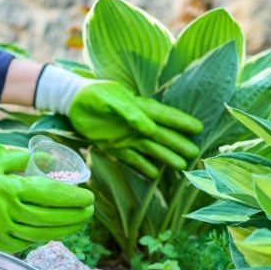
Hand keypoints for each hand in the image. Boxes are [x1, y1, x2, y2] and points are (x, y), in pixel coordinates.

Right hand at [0, 145, 93, 252]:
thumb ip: (24, 159)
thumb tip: (48, 160)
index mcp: (12, 190)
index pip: (52, 195)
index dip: (74, 198)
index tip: (89, 198)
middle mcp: (10, 213)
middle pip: (52, 217)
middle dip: (75, 215)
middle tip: (89, 211)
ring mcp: (4, 231)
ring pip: (43, 233)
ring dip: (64, 229)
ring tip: (78, 223)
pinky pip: (28, 242)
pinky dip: (44, 237)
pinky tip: (54, 232)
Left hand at [69, 81, 201, 177]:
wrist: (72, 102)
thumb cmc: (93, 94)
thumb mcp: (110, 99)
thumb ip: (129, 113)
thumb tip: (150, 129)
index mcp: (139, 108)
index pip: (165, 116)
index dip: (181, 122)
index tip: (197, 128)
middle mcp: (137, 124)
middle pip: (162, 135)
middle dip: (178, 144)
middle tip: (193, 154)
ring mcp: (127, 137)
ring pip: (150, 149)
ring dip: (165, 157)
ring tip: (180, 167)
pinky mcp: (115, 147)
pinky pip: (132, 159)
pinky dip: (143, 167)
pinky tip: (155, 175)